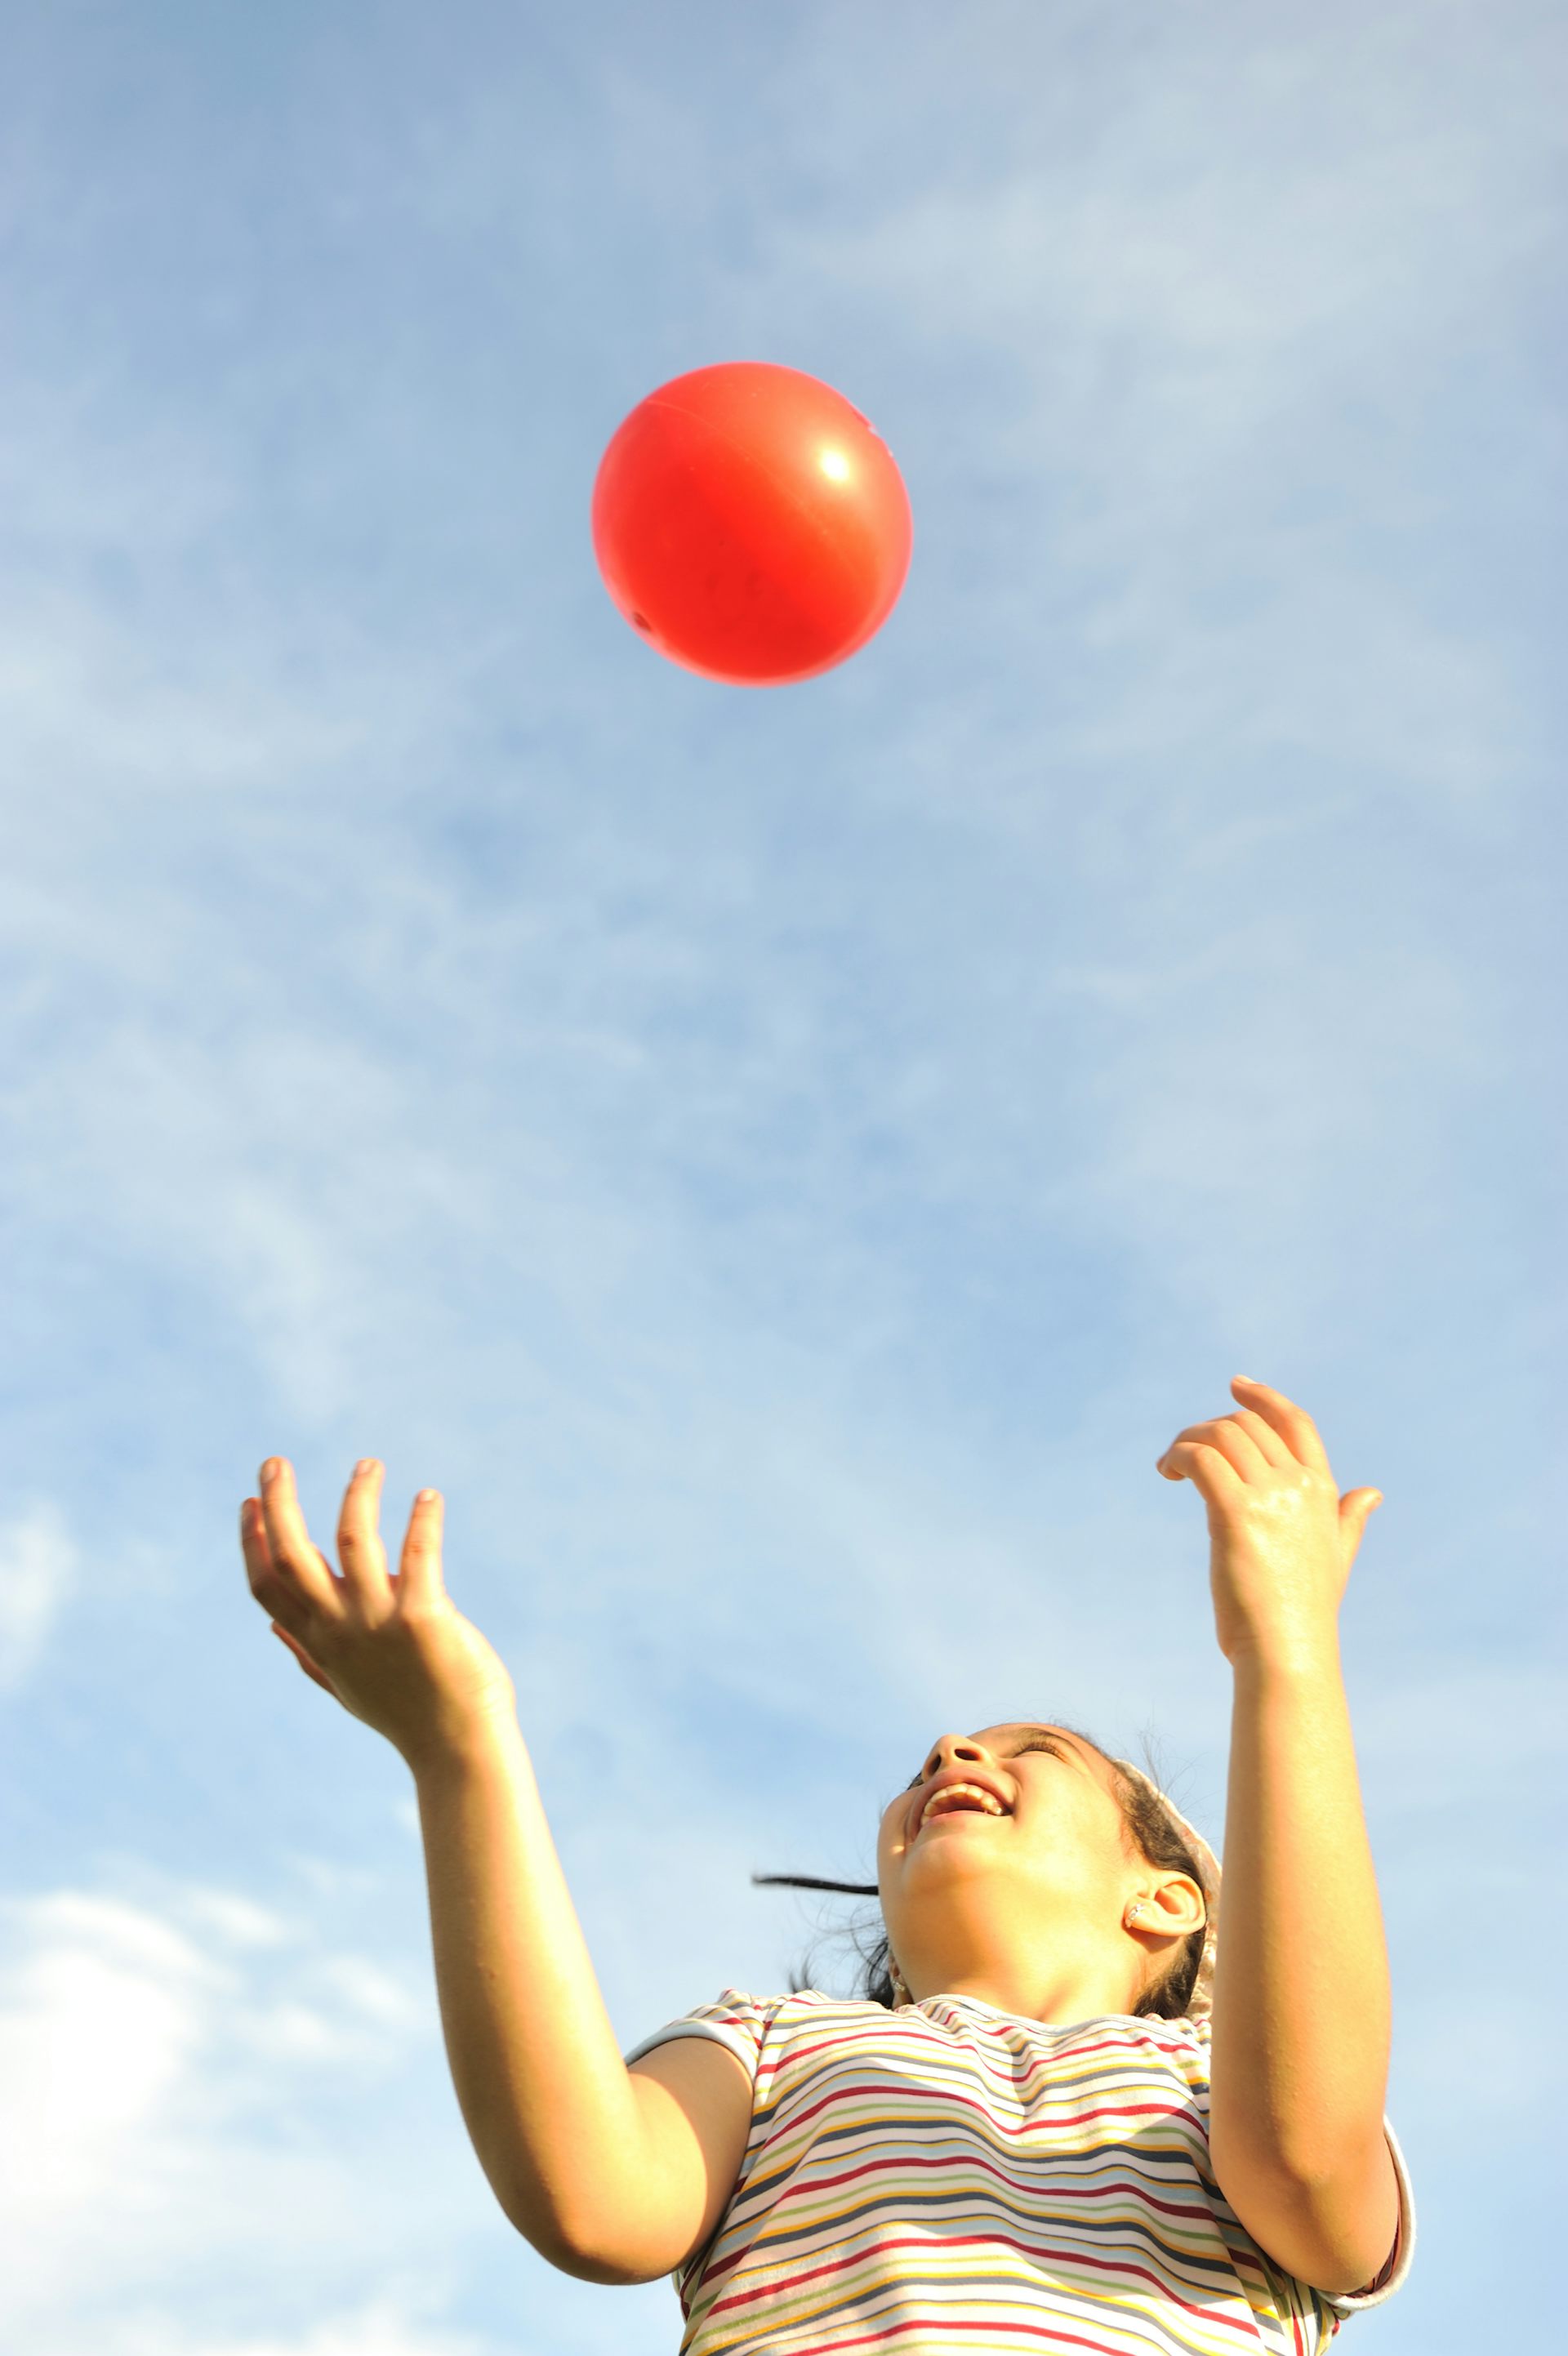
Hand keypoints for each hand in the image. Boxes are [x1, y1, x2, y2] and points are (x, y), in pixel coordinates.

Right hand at [241, 1458, 516, 1767]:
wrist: (458, 1747)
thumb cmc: (406, 1712)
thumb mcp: (344, 1684)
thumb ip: (307, 1652)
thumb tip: (272, 1623)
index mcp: (319, 1641)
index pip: (267, 1585)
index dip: (252, 1541)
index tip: (251, 1501)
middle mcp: (340, 1628)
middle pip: (292, 1555)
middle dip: (278, 1503)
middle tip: (274, 1462)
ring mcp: (379, 1621)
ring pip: (351, 1538)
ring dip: (357, 1494)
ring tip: (369, 1465)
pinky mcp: (424, 1615)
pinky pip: (418, 1551)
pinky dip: (422, 1519)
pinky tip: (429, 1497)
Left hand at [1156, 1378, 1381, 1667]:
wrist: (1289, 1651)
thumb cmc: (1306, 1612)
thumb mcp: (1337, 1557)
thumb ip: (1349, 1520)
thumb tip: (1373, 1492)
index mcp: (1323, 1491)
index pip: (1297, 1422)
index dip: (1266, 1397)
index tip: (1237, 1384)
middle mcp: (1299, 1485)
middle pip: (1248, 1425)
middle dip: (1210, 1427)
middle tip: (1183, 1453)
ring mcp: (1270, 1497)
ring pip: (1221, 1434)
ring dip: (1187, 1440)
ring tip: (1170, 1465)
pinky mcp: (1236, 1513)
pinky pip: (1201, 1458)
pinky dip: (1179, 1454)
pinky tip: (1168, 1472)